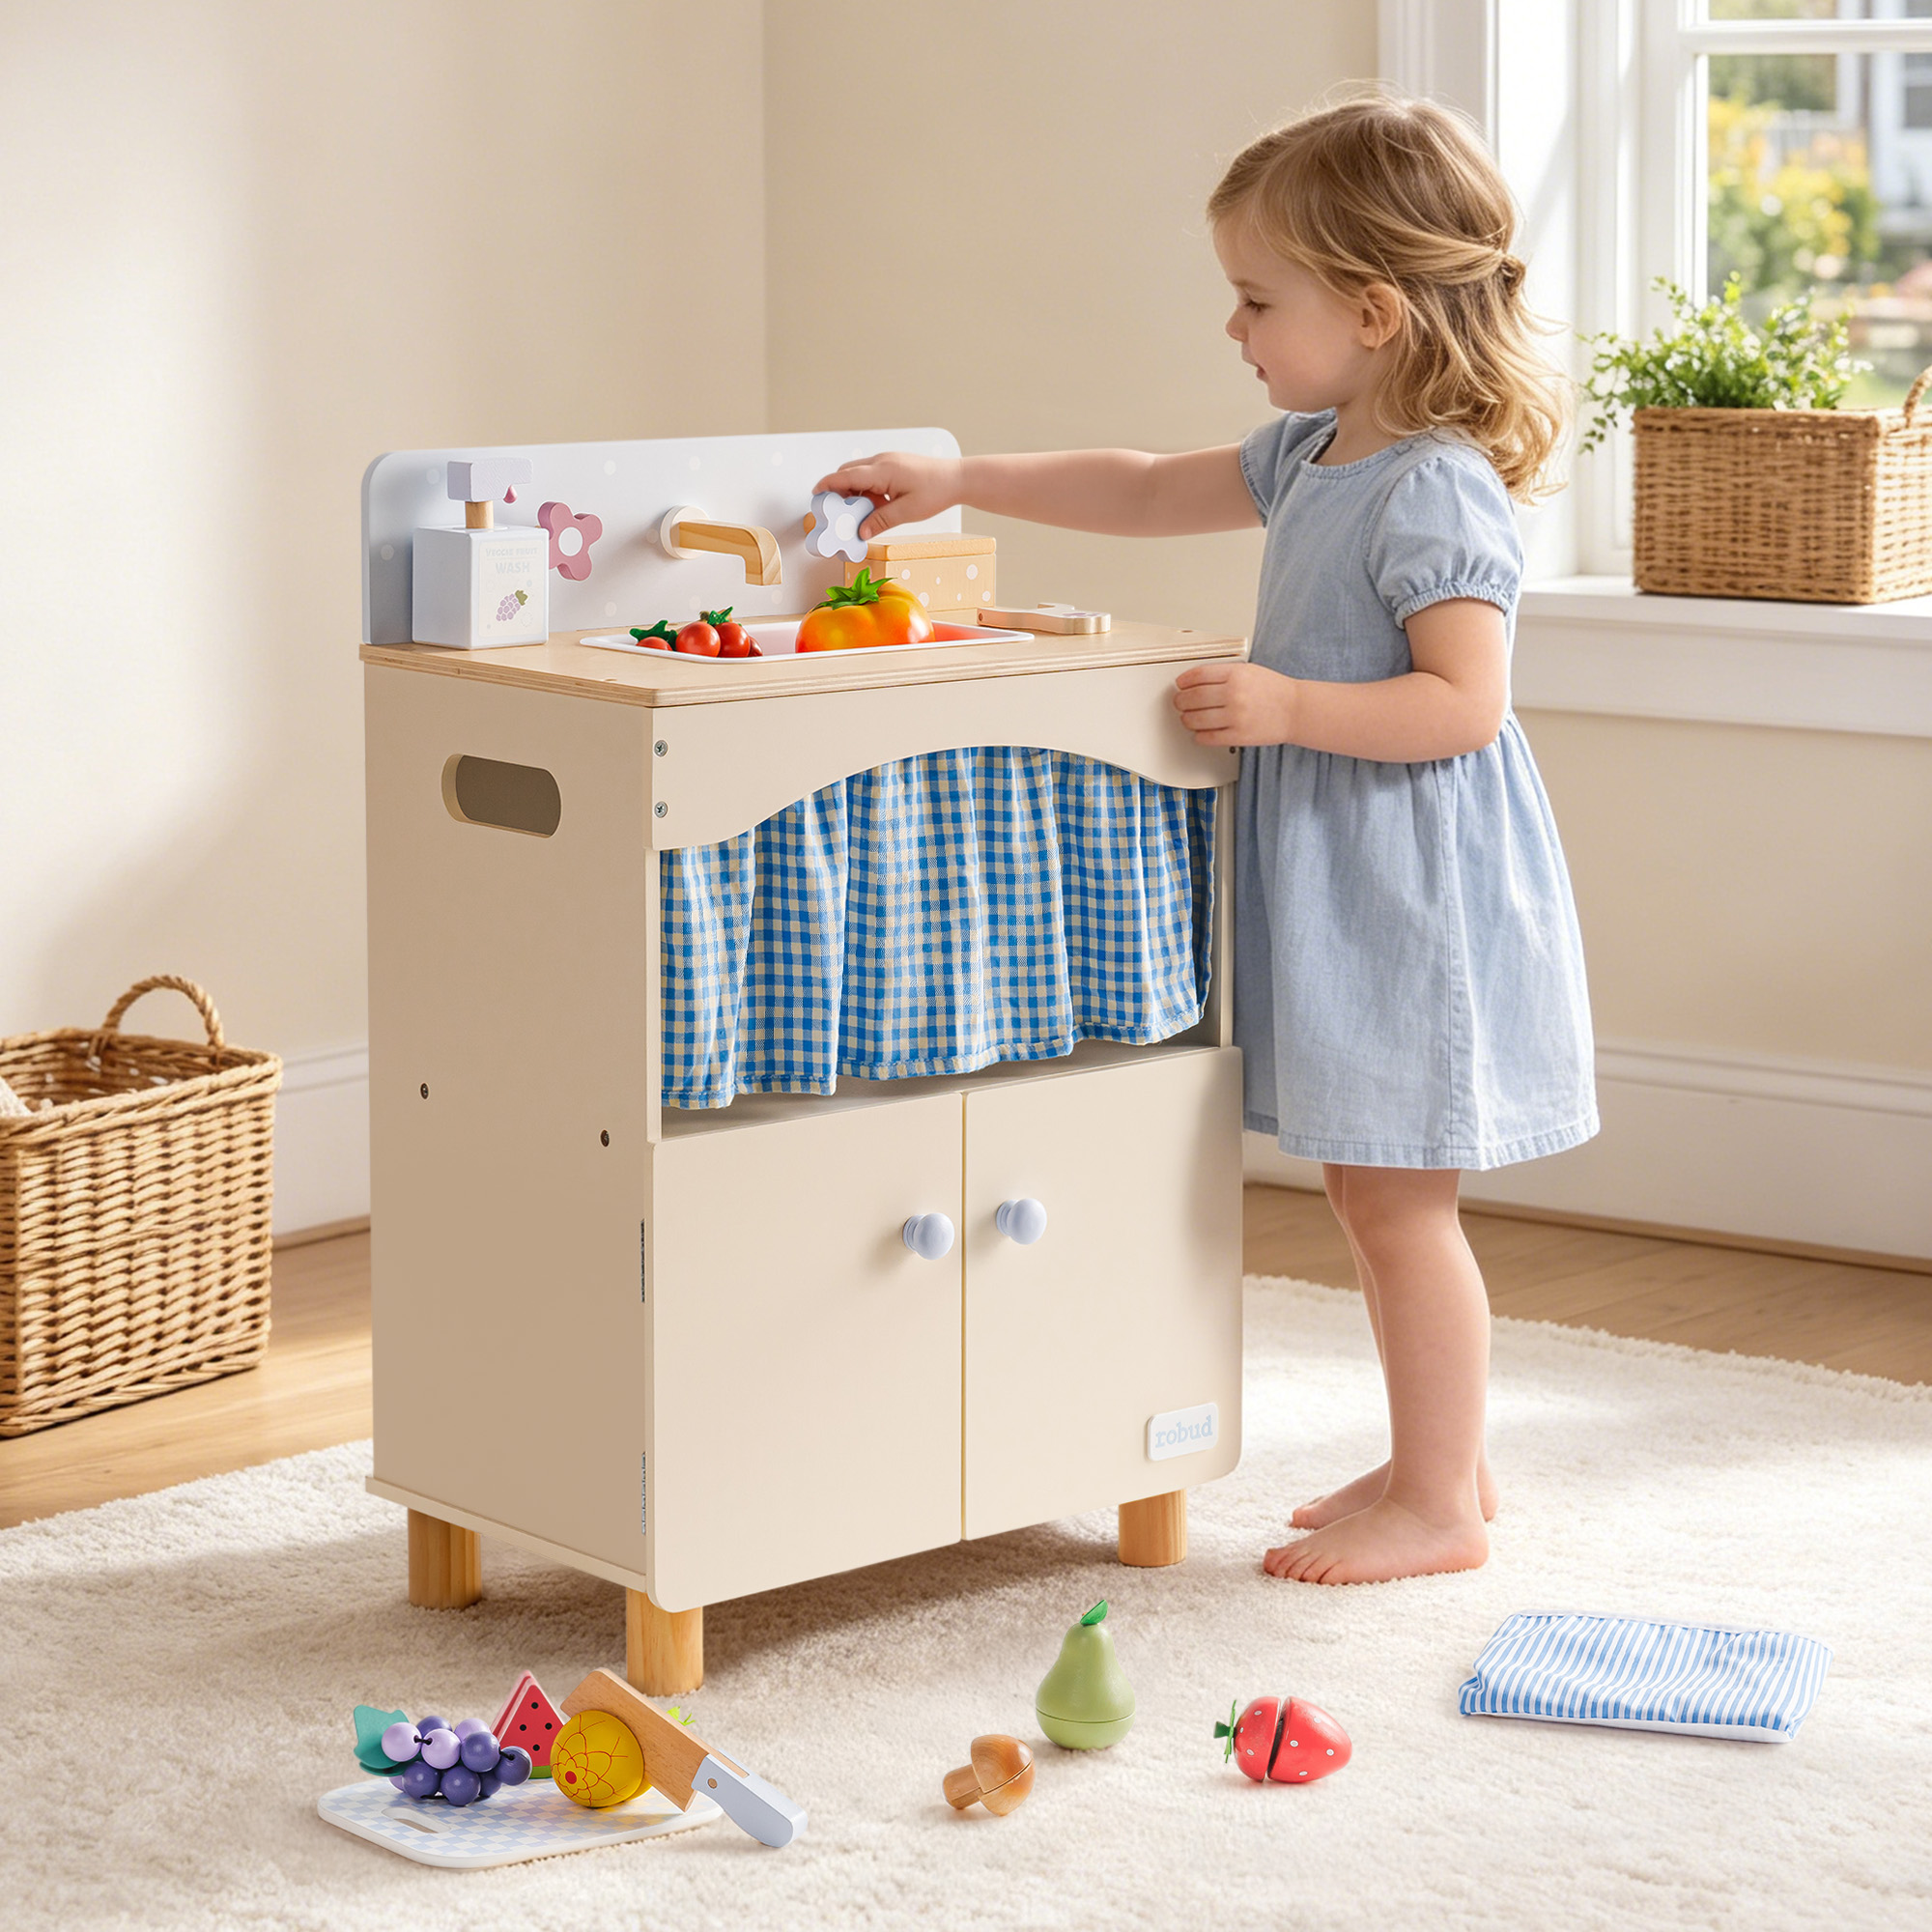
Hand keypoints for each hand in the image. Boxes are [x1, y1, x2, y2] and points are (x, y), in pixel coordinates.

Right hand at [811, 451, 964, 539]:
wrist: (956, 478)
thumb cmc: (936, 492)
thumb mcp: (907, 512)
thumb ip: (881, 521)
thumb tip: (860, 532)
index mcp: (883, 471)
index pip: (847, 476)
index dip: (828, 484)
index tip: (815, 494)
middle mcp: (882, 461)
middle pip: (848, 472)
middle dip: (839, 491)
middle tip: (838, 513)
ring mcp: (887, 461)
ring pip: (859, 474)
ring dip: (856, 492)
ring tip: (865, 513)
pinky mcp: (893, 465)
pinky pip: (871, 475)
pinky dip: (867, 490)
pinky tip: (878, 505)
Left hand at [1172, 661, 1296, 745]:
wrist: (1296, 710)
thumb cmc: (1274, 690)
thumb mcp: (1249, 671)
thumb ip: (1224, 674)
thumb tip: (1195, 681)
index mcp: (1236, 674)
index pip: (1198, 675)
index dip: (1184, 681)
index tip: (1180, 685)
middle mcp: (1235, 694)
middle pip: (1193, 698)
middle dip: (1181, 701)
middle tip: (1179, 703)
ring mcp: (1236, 716)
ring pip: (1196, 719)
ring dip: (1186, 720)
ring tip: (1187, 718)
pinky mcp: (1238, 736)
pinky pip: (1208, 738)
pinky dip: (1199, 736)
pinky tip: (1199, 733)